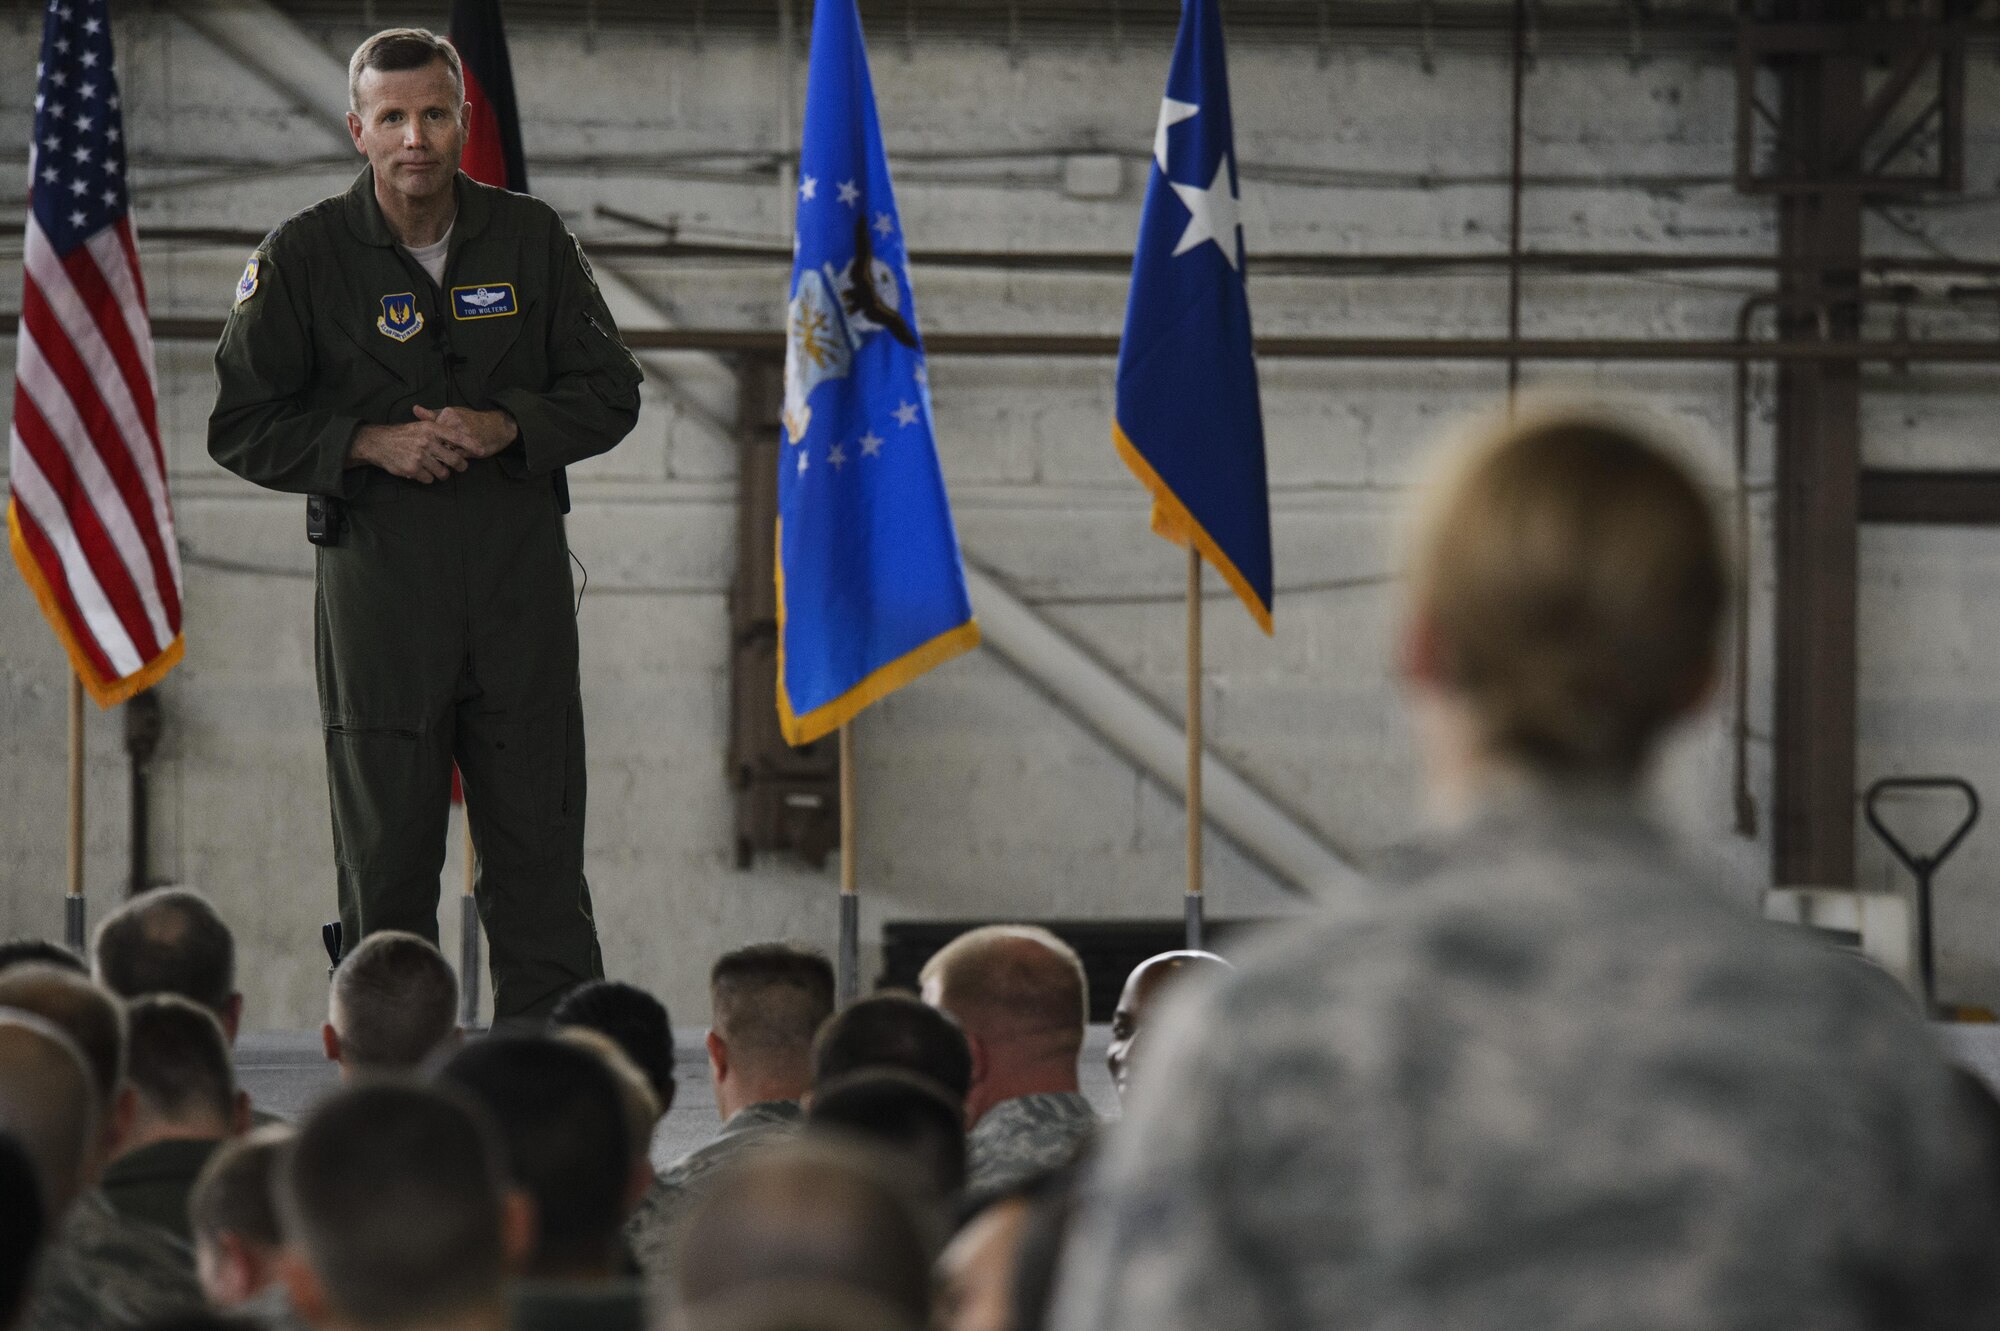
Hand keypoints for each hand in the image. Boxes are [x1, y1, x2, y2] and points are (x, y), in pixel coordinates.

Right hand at [348, 420, 466, 482]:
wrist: (379, 443)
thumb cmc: (403, 435)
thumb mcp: (420, 426)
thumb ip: (439, 431)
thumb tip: (460, 439)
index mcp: (430, 428)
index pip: (456, 437)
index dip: (471, 445)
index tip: (482, 451)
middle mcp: (426, 441)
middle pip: (454, 459)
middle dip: (461, 466)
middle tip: (461, 467)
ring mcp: (419, 456)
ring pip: (443, 472)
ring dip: (442, 473)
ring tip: (436, 469)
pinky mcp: (412, 469)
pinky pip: (429, 479)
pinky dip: (428, 477)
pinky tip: (421, 471)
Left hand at [414, 404, 518, 459]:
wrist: (498, 428)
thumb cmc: (472, 421)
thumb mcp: (452, 414)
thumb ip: (433, 415)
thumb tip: (415, 409)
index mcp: (448, 414)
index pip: (429, 430)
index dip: (427, 440)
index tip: (426, 445)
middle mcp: (455, 424)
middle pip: (435, 442)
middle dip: (432, 450)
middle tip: (429, 456)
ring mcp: (463, 437)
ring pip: (444, 451)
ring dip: (441, 458)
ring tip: (441, 459)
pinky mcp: (471, 449)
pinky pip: (455, 458)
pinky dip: (452, 462)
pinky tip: (453, 461)